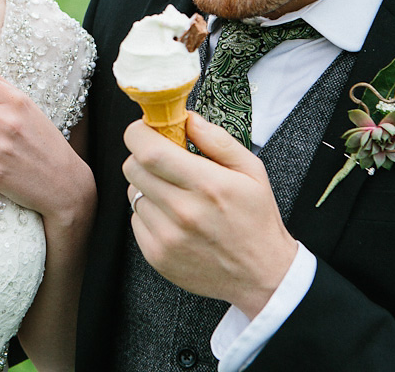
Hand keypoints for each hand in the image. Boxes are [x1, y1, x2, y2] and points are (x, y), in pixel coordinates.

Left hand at [123, 112, 296, 316]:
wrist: (262, 275)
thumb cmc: (256, 219)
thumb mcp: (251, 171)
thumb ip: (217, 140)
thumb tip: (187, 119)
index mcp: (208, 185)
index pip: (150, 151)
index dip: (139, 134)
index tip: (145, 129)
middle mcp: (183, 212)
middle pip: (133, 168)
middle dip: (143, 156)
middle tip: (164, 161)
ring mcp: (167, 237)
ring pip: (133, 193)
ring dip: (148, 187)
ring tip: (176, 195)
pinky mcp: (156, 256)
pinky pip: (136, 220)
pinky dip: (149, 213)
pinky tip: (174, 218)